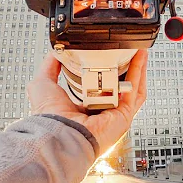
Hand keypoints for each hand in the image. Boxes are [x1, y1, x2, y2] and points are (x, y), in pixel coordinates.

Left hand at [27, 50, 147, 154]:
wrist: (58, 132)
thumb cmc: (49, 117)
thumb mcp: (43, 84)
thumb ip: (50, 66)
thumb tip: (55, 52)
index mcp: (82, 110)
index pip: (98, 88)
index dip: (105, 71)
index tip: (107, 57)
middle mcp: (101, 114)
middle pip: (119, 87)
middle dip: (125, 68)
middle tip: (127, 51)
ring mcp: (114, 116)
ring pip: (131, 88)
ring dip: (136, 68)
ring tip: (137, 49)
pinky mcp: (124, 116)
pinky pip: (136, 92)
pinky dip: (139, 73)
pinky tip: (139, 57)